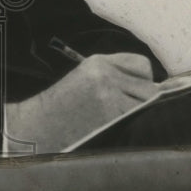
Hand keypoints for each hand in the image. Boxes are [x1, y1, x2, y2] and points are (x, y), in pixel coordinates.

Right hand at [7, 52, 156, 153]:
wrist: (41, 124)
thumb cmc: (63, 105)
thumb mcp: (85, 77)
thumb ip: (114, 75)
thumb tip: (150, 88)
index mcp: (99, 62)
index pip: (142, 65)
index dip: (143, 79)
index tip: (136, 90)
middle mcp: (106, 75)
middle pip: (149, 87)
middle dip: (144, 100)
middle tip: (130, 110)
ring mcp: (109, 95)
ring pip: (146, 106)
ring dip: (139, 115)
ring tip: (120, 120)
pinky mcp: (110, 115)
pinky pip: (136, 120)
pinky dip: (132, 125)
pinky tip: (116, 128)